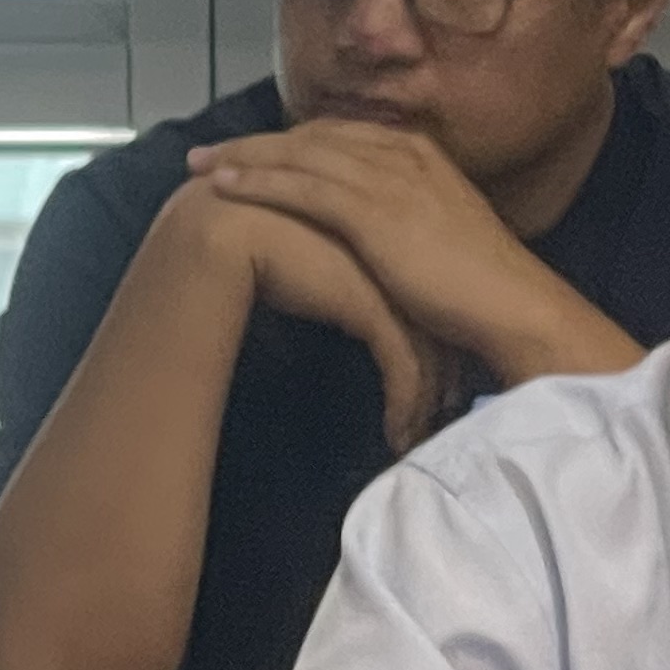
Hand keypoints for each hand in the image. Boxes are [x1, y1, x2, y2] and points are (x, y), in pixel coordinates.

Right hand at [160, 182, 456, 453]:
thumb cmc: (252, 244)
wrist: (220, 233)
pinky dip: (405, 406)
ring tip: (420, 437)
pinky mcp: (371, 307)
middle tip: (449, 417)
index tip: (447, 388)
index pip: (432, 299)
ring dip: (428, 401)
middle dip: (448, 378)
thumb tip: (345, 323)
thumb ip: (338, 283)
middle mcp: (400, 257)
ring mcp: (390, 281)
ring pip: (429, 350)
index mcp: (391, 239)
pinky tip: (397, 437)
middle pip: (441, 325)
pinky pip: (404, 365)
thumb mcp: (312, 262)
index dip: (441, 345)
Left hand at [190, 121, 637, 386]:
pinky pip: (300, 186)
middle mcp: (402, 155)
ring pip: (298, 154)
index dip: (293, 142)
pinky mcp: (372, 210)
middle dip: (257, 142)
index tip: (256, 151)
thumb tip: (388, 241)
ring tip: (198, 165)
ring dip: (243, 156)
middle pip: (312, 136)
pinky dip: (257, 181)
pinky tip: (222, 186)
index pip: (342, 136)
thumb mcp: (445, 242)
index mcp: (422, 157)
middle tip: (208, 153)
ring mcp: (387, 178)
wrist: (513, 307)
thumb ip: (412, 227)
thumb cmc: (485, 292)